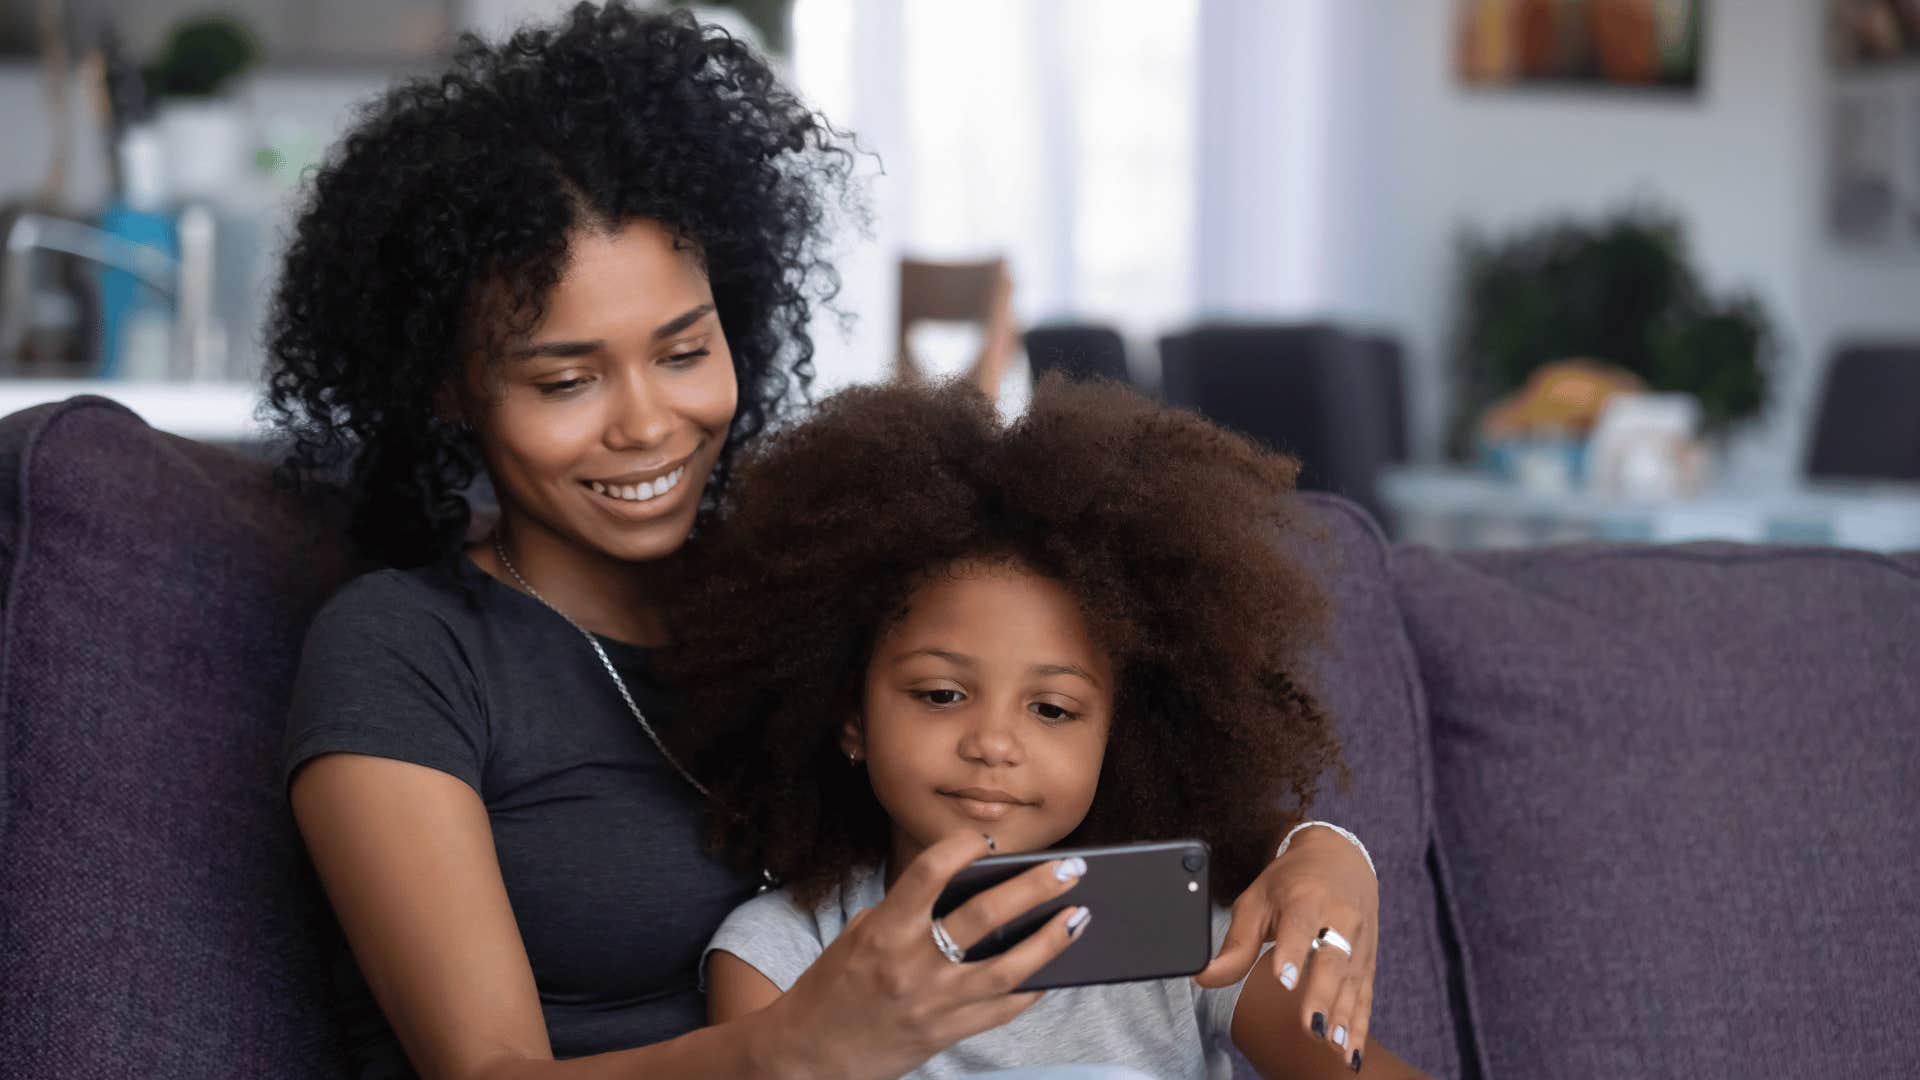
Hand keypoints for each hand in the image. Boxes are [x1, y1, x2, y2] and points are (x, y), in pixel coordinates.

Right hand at [757, 832, 1087, 1079]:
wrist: (808, 1055)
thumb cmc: (834, 986)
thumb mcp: (860, 935)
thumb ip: (908, 912)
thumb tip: (970, 891)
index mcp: (884, 931)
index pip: (930, 873)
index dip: (963, 847)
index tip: (987, 839)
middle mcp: (912, 965)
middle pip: (985, 916)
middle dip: (1033, 887)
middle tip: (1070, 868)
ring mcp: (934, 1003)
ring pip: (1008, 968)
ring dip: (1050, 940)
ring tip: (1079, 916)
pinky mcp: (947, 1034)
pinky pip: (1002, 1009)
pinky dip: (1033, 987)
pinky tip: (1055, 968)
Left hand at [1195, 825, 1378, 1069]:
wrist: (1339, 858)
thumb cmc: (1290, 883)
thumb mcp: (1256, 901)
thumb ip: (1235, 943)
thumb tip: (1203, 976)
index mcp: (1305, 898)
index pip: (1299, 926)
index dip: (1291, 952)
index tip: (1282, 980)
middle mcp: (1339, 918)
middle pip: (1331, 959)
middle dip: (1322, 995)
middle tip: (1310, 1026)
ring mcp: (1358, 941)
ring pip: (1352, 981)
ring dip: (1344, 1016)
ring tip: (1333, 1045)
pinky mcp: (1368, 961)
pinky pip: (1365, 996)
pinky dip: (1360, 1025)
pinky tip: (1351, 1053)